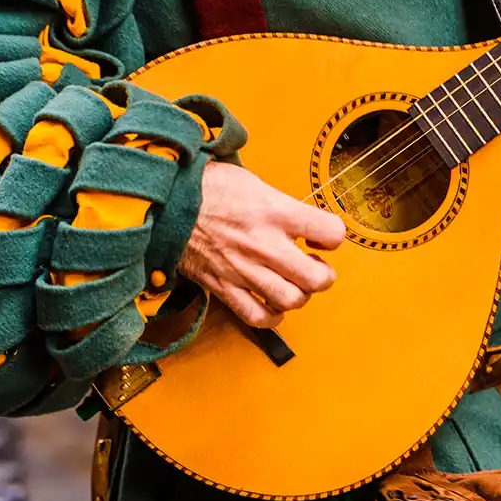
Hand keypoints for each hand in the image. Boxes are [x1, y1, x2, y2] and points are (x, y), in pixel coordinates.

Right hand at [178, 163, 345, 328]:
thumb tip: (301, 221)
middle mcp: (264, 244)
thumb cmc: (208, 188)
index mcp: (275, 212)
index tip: (322, 237)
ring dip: (298, 295)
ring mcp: (245, 269)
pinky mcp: (225, 287)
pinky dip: (271, 316)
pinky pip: (257, 316)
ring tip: (292, 283)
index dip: (333, 237)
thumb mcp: (254, 184)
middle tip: (314, 266)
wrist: (166, 202)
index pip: (330, 232)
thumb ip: (283, 206)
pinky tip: (272, 304)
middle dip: (323, 275)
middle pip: (317, 279)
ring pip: (291, 301)